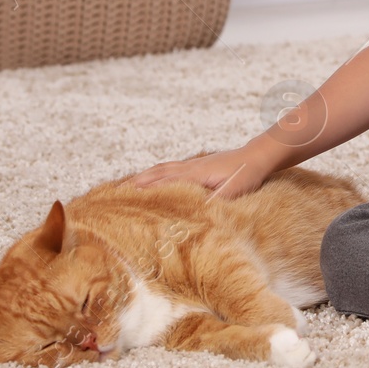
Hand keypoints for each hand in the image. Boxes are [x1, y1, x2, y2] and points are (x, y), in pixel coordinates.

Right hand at [126, 146, 269, 200]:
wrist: (257, 156)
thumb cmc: (246, 174)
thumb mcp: (233, 190)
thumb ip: (215, 200)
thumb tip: (197, 211)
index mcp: (194, 174)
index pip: (163, 184)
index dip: (144, 193)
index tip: (124, 202)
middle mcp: (188, 167)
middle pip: (154, 174)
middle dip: (134, 184)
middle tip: (112, 196)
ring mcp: (191, 164)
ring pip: (159, 169)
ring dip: (141, 178)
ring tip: (123, 187)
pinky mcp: (195, 165)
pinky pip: (168, 168)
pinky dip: (153, 173)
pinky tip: (150, 179)